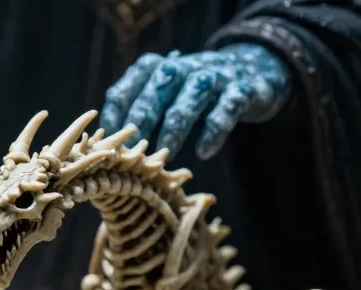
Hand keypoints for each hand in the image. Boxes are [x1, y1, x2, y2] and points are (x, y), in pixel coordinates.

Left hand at [100, 43, 290, 159]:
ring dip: (174, 128)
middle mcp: (182, 67)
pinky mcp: (241, 90)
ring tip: (165, 152)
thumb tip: (107, 139)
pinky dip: (213, 132)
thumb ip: (138, 106)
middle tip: (132, 147)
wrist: (253, 68)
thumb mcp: (164, 91)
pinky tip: (203, 152)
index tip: (110, 140)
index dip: (117, 113)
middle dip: (142, 117)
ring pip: (189, 100)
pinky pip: (225, 110)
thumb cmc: (192, 90)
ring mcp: (213, 76)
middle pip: (158, 88)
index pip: (129, 86)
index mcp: (157, 67)